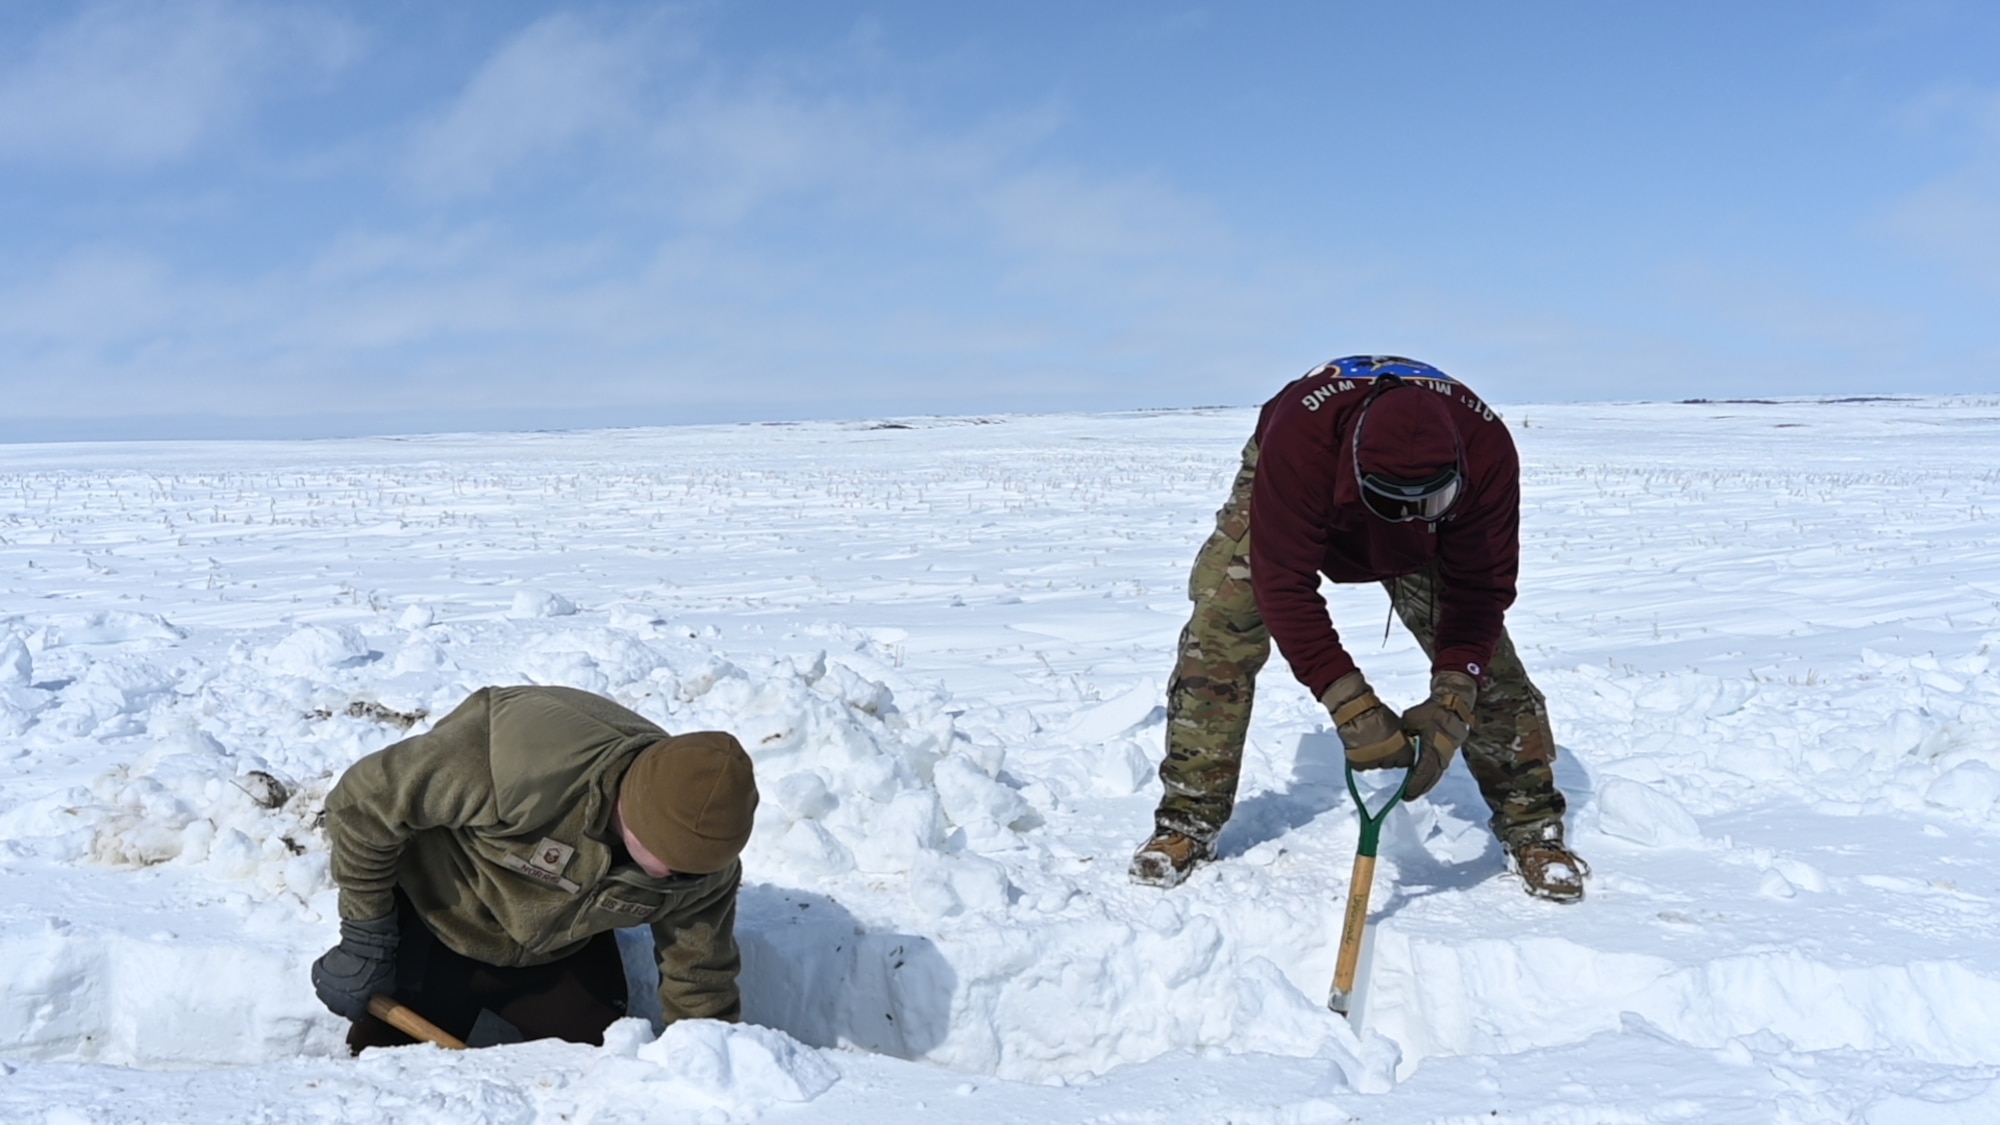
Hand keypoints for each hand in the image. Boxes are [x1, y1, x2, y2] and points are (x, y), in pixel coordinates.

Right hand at [311, 914, 398, 1019]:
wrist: (365, 945)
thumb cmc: (377, 964)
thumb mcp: (386, 987)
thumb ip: (378, 999)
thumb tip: (378, 1001)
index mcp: (352, 1006)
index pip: (353, 1016)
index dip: (358, 1011)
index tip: (361, 1007)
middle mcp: (336, 999)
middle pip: (338, 1008)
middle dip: (345, 1004)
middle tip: (352, 995)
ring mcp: (325, 986)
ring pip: (326, 996)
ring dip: (334, 992)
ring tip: (343, 984)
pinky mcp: (318, 973)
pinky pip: (319, 980)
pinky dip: (325, 979)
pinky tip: (334, 975)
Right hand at [1320, 671, 1411, 769]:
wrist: (1357, 712)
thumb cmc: (1376, 713)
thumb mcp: (1397, 723)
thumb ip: (1401, 736)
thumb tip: (1401, 739)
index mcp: (1402, 751)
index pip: (1406, 761)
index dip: (1401, 754)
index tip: (1398, 749)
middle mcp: (1389, 760)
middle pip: (1390, 763)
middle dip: (1387, 755)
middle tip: (1381, 744)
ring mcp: (1373, 762)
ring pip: (1375, 764)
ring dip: (1374, 757)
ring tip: (1369, 744)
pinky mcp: (1358, 763)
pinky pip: (1361, 766)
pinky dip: (1360, 760)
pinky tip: (1360, 749)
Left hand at [1399, 671, 1477, 798]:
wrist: (1453, 706)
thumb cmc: (1432, 711)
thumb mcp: (1411, 720)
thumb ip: (1403, 733)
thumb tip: (1393, 742)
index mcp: (1432, 747)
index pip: (1422, 771)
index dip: (1414, 784)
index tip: (1406, 793)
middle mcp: (1442, 755)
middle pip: (1430, 778)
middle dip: (1419, 789)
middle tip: (1408, 797)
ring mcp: (1447, 755)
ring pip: (1436, 774)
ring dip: (1426, 784)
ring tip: (1414, 792)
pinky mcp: (1448, 753)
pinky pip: (1439, 768)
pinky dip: (1431, 776)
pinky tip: (1424, 780)